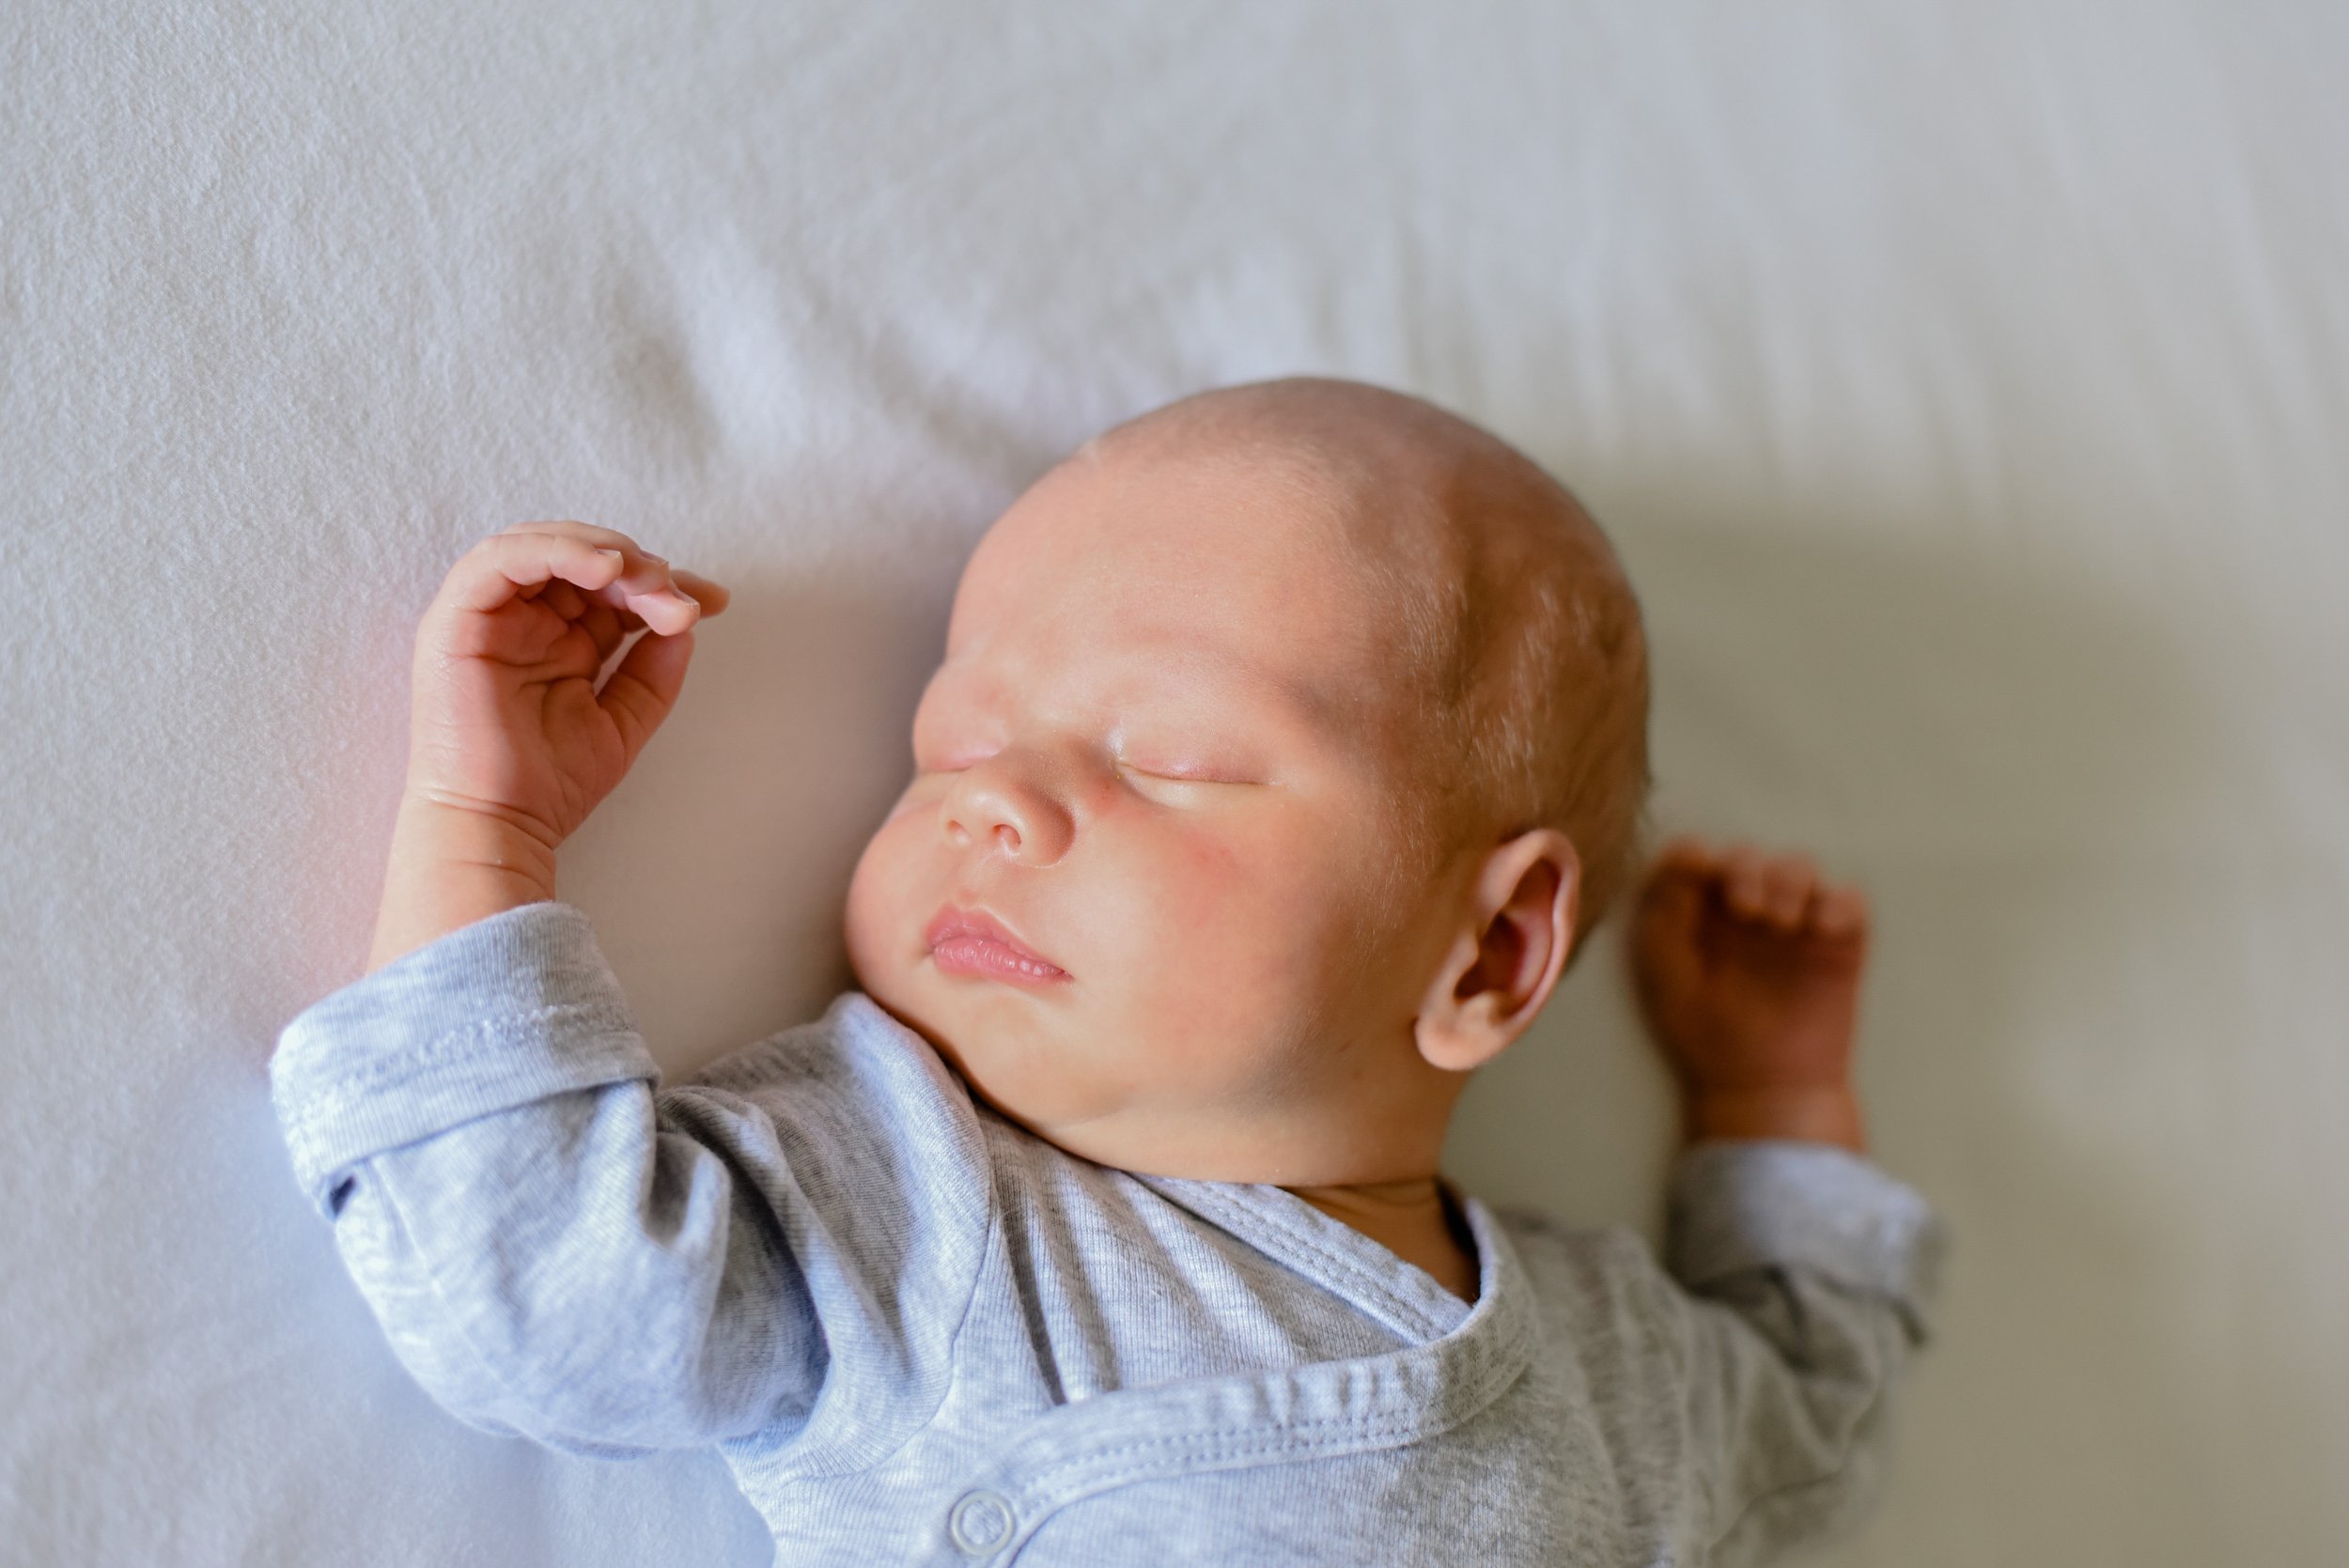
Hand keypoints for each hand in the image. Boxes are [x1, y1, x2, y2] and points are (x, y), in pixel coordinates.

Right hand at [402, 521, 731, 849]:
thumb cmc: (550, 785)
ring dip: (604, 552)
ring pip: (542, 545)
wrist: (499, 827)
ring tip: (648, 579)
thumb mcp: (624, 720)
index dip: (663, 583)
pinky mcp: (455, 620)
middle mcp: (522, 621)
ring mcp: (487, 617)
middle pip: (581, 559)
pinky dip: (555, 551)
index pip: (611, 587)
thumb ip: (653, 672)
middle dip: (640, 568)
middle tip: (679, 598)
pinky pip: (499, 560)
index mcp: (558, 640)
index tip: (714, 601)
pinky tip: (604, 569)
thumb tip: (686, 621)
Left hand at [1628, 837, 1869, 1149]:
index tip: (1700, 872)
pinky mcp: (1839, 944)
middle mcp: (1747, 915)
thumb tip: (1690, 849)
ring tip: (1780, 924)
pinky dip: (1838, 901)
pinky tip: (1820, 927)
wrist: (1766, 1090)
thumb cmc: (1708, 1040)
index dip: (1699, 857)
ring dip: (1790, 881)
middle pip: (1750, 856)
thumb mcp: (1669, 977)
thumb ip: (1666, 914)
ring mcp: (1796, 927)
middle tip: (1746, 910)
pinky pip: (1849, 899)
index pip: (1699, 859)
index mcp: (1700, 918)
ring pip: (1800, 866)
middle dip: (1747, 870)